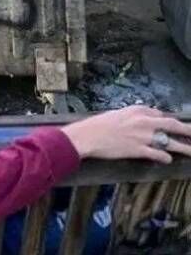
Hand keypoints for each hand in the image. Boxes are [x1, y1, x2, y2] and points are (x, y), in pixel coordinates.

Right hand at [61, 106, 190, 163]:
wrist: (87, 136)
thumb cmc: (97, 125)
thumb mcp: (115, 114)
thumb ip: (131, 116)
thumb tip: (141, 121)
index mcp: (136, 110)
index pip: (159, 114)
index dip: (167, 120)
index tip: (172, 125)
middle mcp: (144, 121)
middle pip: (172, 125)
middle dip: (186, 130)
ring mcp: (143, 136)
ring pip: (171, 142)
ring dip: (185, 148)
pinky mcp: (140, 150)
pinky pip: (160, 154)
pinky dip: (166, 157)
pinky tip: (168, 159)